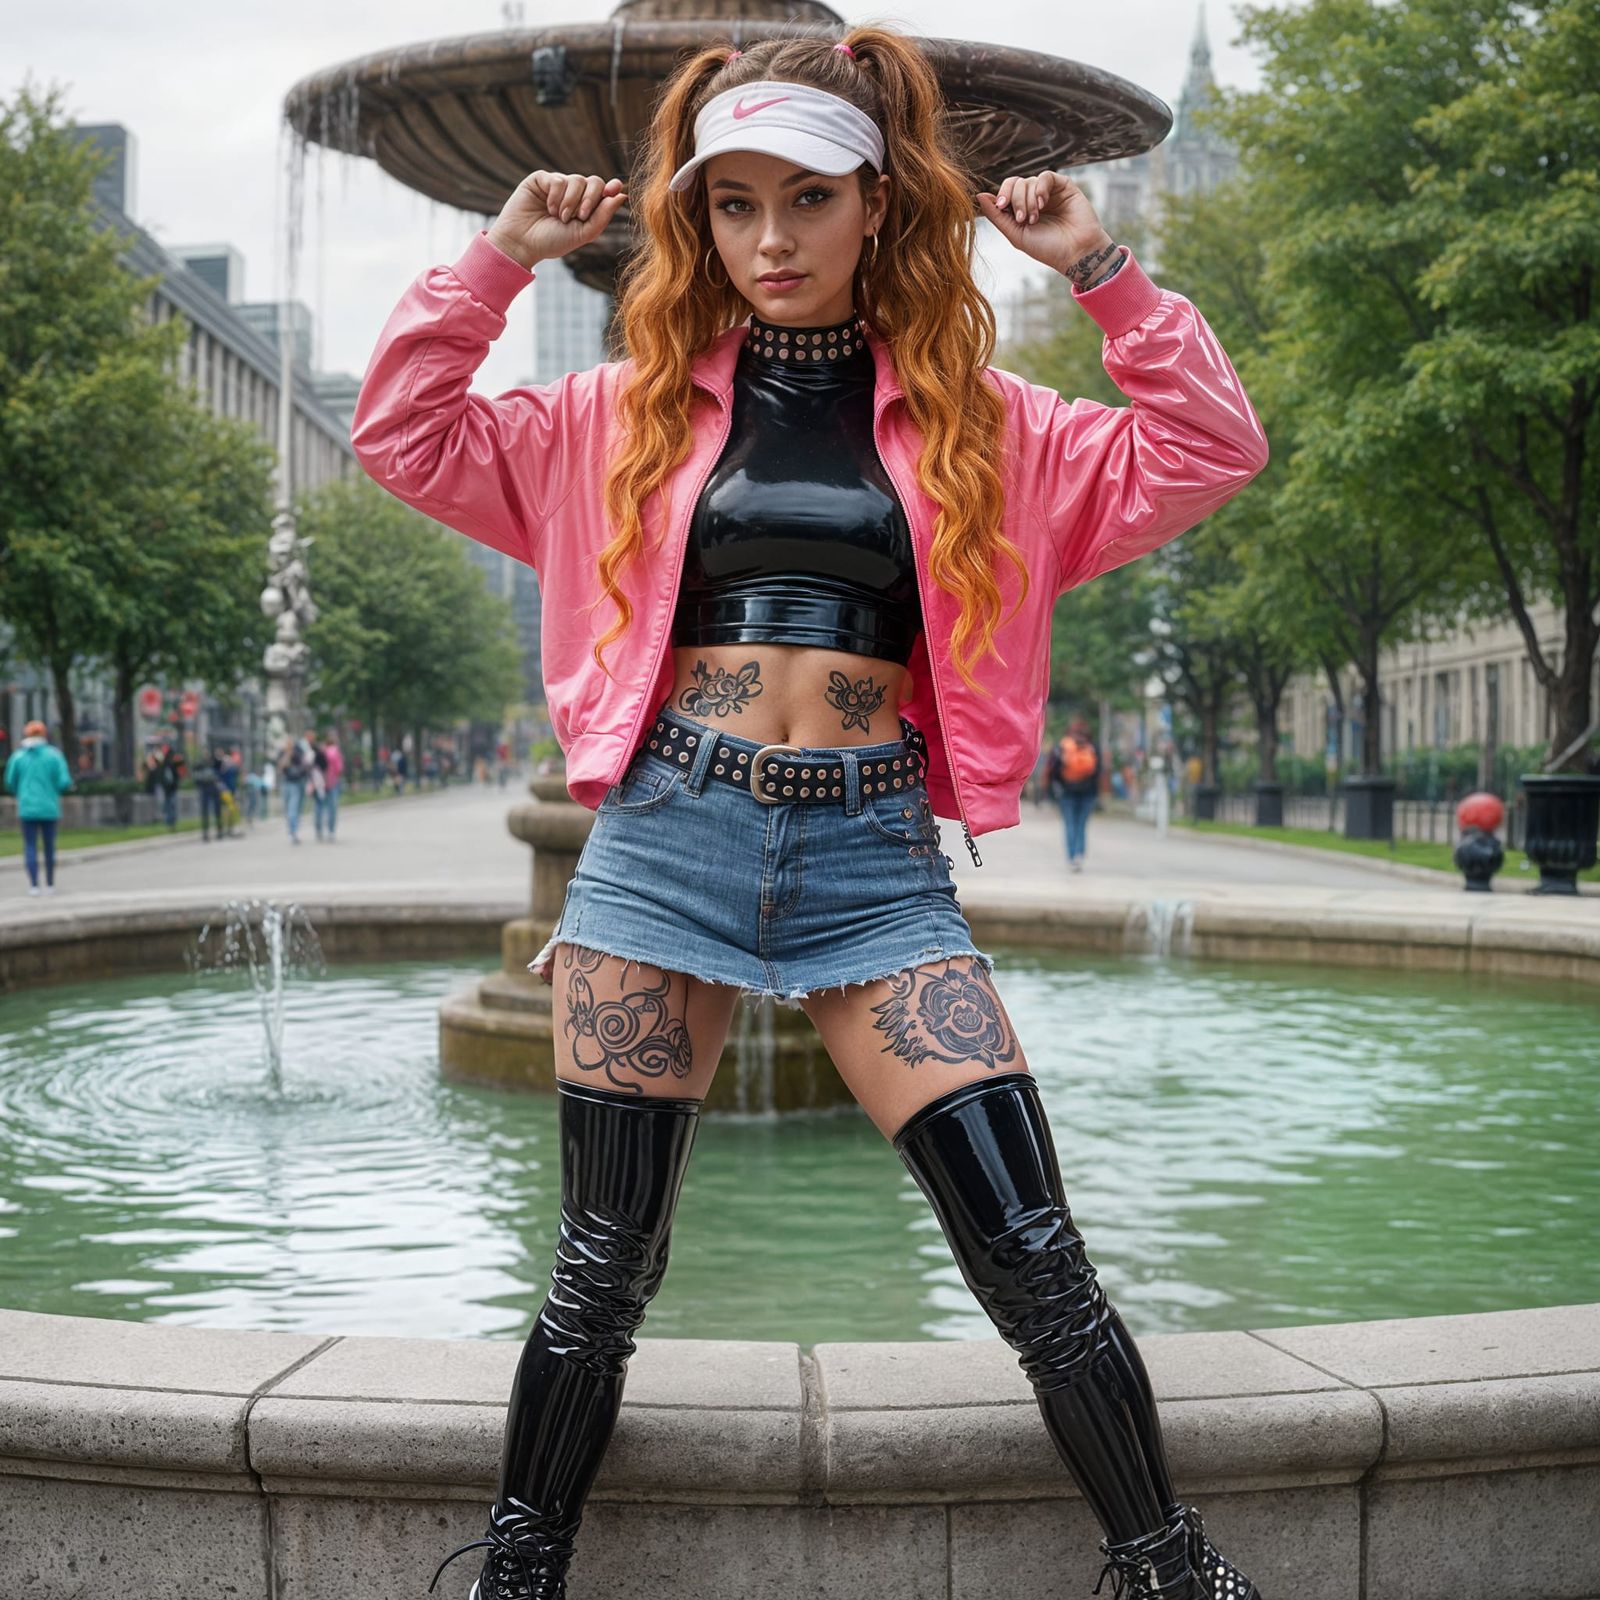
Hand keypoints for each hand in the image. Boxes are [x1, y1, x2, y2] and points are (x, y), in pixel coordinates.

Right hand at [486, 171, 628, 269]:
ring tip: (560, 217)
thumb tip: (622, 194)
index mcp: (585, 206)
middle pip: (594, 182)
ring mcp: (557, 185)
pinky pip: (558, 180)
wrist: (522, 243)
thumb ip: (602, 216)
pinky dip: (556, 196)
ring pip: (577, 180)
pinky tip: (548, 209)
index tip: (615, 188)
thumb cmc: (552, 242)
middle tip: (580, 216)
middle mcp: (573, 194)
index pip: (603, 191)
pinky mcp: (541, 179)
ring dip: (571, 202)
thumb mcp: (583, 233)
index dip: (610, 188)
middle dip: (590, 199)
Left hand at [976, 171, 1112, 277]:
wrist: (1075, 252)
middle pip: (1015, 184)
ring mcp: (1049, 192)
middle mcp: (1034, 199)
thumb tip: (979, 196)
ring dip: (1028, 200)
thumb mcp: (1016, 234)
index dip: (1001, 196)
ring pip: (1028, 181)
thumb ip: (997, 217)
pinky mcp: (1064, 186)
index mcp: (1021, 210)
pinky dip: (1040, 188)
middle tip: (1023, 219)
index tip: (1002, 207)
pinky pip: (1045, 176)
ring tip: (1035, 218)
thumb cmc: (1047, 248)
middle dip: (1016, 200)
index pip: (1005, 192)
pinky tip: (1043, 203)